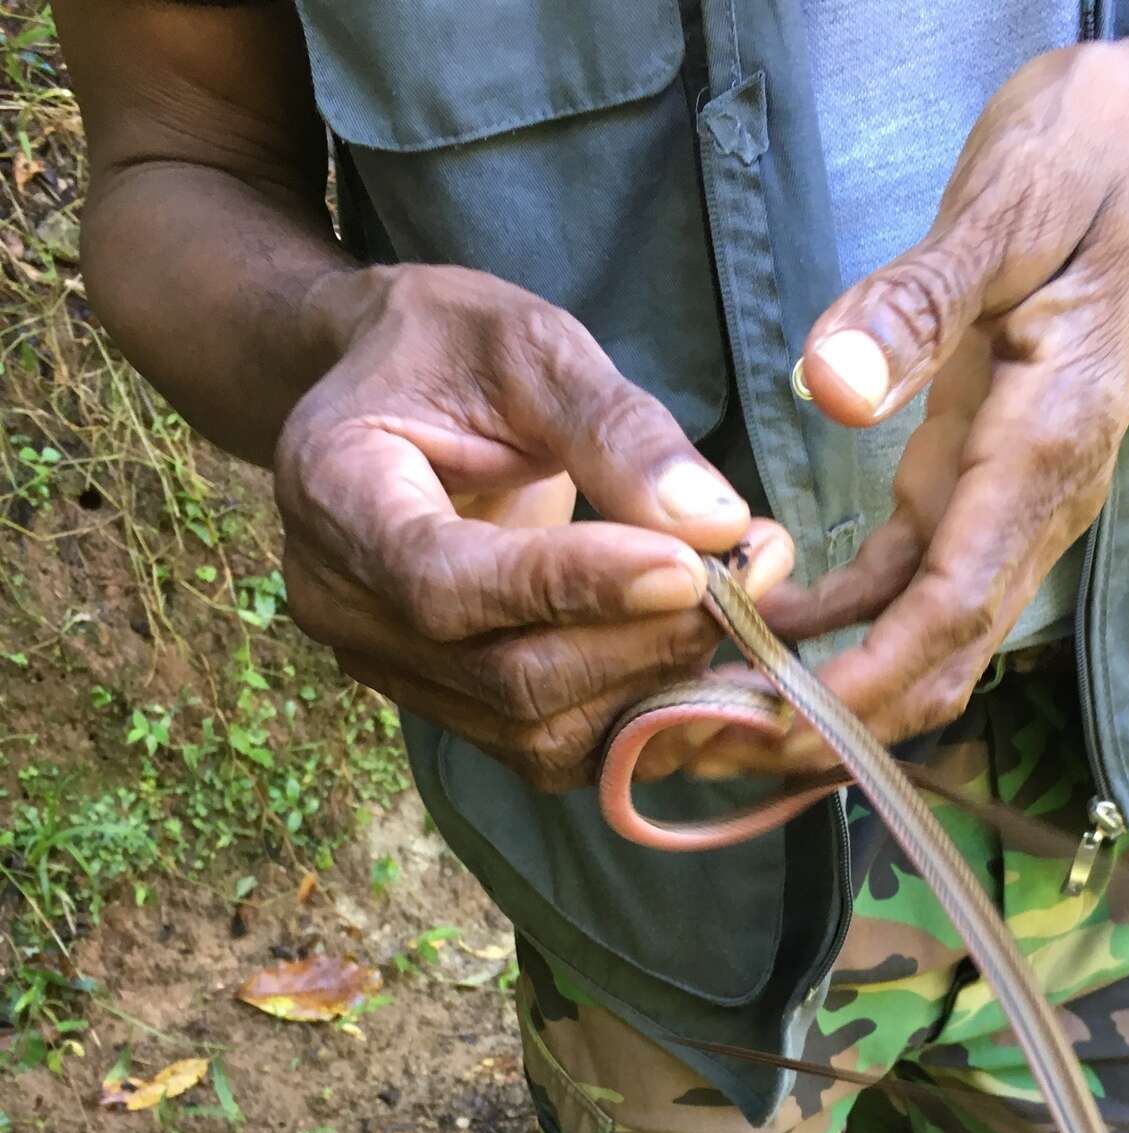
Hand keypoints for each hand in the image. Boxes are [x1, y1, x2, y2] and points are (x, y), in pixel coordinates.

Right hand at [275, 263, 794, 789]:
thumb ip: (616, 428)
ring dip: (654, 687)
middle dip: (642, 639)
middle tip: (751, 580)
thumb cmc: (448, 348)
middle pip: (506, 675)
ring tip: (736, 611)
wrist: (389, 392)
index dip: (570, 588)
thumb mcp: (528, 345)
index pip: (446, 583)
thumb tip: (716, 524)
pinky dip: (636, 721)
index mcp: (334, 492)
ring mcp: (391, 670)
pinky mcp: (447, 706)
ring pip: (536, 731)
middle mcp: (344, 604)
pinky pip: (549, 749)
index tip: (688, 566)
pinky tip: (697, 661)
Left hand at [690, 0, 1128, 775]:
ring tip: (714, 714)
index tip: (777, 727)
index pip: (953, 606)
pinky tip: (755, 631)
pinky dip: (834, 625)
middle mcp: (1034, 502)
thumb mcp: (1004, 208)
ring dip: (826, 692)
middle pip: (937, 658)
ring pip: (920, 641)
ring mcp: (1005, 503)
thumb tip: (831, 385)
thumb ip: (918, 303)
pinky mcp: (975, 486)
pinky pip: (903, 586)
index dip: (867, 685)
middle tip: (711, 747)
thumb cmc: (1090, 163)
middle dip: (833, 723)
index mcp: (1045, 447)